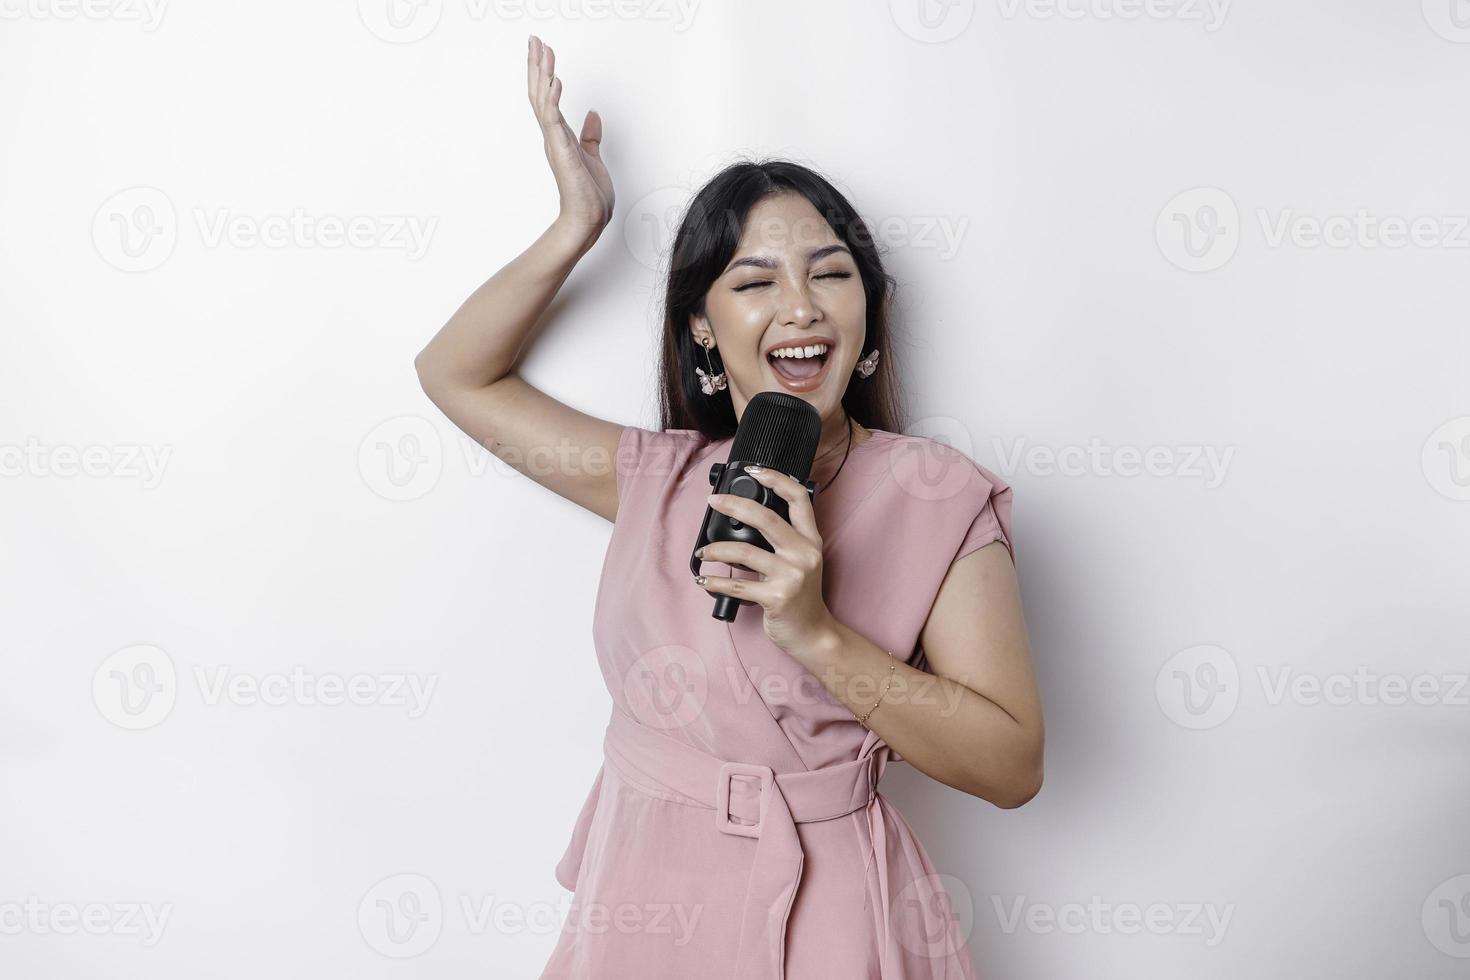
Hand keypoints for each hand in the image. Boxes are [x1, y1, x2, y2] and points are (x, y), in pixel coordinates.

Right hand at [527, 35, 614, 243]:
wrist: (588, 218)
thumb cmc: (589, 194)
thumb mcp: (593, 156)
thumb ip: (591, 135)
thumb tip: (593, 116)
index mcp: (559, 135)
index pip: (548, 96)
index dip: (544, 72)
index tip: (542, 50)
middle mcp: (553, 135)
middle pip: (540, 92)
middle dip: (537, 64)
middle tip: (534, 39)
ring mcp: (555, 142)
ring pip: (543, 100)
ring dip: (542, 74)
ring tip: (541, 50)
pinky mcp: (562, 151)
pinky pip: (554, 119)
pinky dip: (553, 99)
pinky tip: (555, 81)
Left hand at [695, 466, 838, 659]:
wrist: (813, 634)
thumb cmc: (802, 597)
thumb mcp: (803, 562)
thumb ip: (785, 540)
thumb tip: (746, 519)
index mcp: (811, 540)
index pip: (798, 498)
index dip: (776, 479)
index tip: (754, 470)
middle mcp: (804, 554)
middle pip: (765, 517)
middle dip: (734, 505)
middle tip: (714, 501)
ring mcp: (791, 576)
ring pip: (744, 551)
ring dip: (715, 550)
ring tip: (702, 553)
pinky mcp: (776, 598)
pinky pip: (737, 584)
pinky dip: (715, 581)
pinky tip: (704, 579)